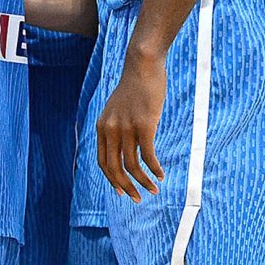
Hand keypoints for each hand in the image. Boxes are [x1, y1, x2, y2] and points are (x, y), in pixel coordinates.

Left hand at [96, 48, 166, 199]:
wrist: (142, 65)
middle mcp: (110, 130)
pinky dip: (154, 169)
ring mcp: (126, 128)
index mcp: (102, 127)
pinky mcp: (144, 125)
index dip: (112, 180)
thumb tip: (128, 147)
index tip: (122, 191)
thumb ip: (118, 127)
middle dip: (127, 187)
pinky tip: (161, 175)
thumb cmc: (134, 87)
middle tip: (138, 198)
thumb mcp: (119, 108)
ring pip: (132, 165)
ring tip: (154, 189)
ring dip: (143, 181)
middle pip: (115, 168)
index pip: (103, 162)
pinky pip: (148, 155)